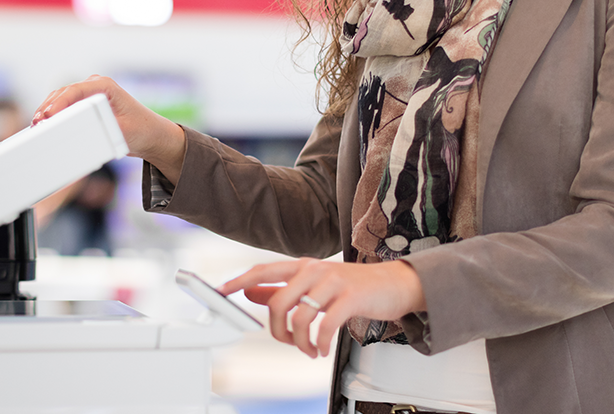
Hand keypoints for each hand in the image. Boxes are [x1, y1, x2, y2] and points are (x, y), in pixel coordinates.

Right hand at [32, 75, 186, 182]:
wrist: (152, 135)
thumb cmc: (141, 131)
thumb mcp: (121, 132)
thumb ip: (101, 131)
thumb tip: (79, 133)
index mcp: (105, 86)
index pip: (75, 90)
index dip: (58, 103)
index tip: (47, 116)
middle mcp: (96, 85)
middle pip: (64, 93)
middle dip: (48, 107)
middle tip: (36, 124)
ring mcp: (91, 93)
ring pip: (62, 98)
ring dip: (49, 110)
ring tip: (37, 125)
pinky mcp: (87, 104)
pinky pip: (66, 106)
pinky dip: (56, 114)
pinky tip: (46, 125)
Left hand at [220, 258, 425, 357]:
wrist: (395, 284)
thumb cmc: (353, 286)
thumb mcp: (314, 283)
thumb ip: (282, 287)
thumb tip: (249, 292)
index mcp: (301, 266)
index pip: (262, 270)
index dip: (238, 281)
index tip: (218, 292)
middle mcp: (313, 270)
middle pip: (276, 302)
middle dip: (277, 330)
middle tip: (288, 342)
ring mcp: (332, 282)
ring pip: (299, 317)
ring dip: (299, 342)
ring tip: (309, 349)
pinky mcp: (349, 298)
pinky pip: (323, 326)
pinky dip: (319, 344)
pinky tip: (322, 349)